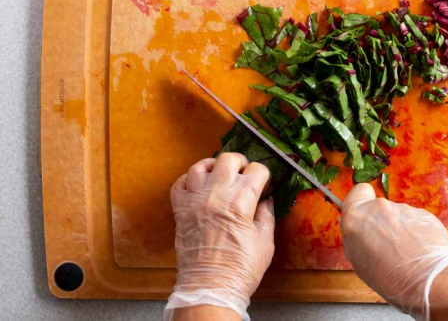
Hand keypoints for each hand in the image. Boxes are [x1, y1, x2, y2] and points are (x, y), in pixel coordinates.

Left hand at [164, 153, 274, 320]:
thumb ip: (266, 216)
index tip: (264, 184)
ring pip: (200, 166)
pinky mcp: (180, 210)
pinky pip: (180, 183)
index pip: (256, 170)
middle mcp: (216, 195)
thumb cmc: (240, 269)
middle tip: (245, 174)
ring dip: (214, 167)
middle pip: (228, 159)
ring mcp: (194, 200)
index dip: (263, 174)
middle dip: (241, 163)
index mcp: (240, 201)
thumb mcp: (265, 242)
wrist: (209, 288)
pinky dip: (189, 179)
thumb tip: (267, 200)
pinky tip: (199, 186)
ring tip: (221, 175)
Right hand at [340, 183, 447, 320]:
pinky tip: (420, 251)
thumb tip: (360, 233)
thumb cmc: (389, 279)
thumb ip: (358, 239)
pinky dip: (416, 232)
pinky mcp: (423, 213)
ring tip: (407, 253)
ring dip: (400, 229)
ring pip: (398, 216)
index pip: (357, 192)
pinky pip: (415, 221)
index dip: (362, 202)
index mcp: (356, 218)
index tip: (365, 216)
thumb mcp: (359, 262)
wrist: (428, 279)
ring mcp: (403, 209)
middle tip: (387, 245)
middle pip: (378, 208)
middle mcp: (378, 208)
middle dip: (382, 222)